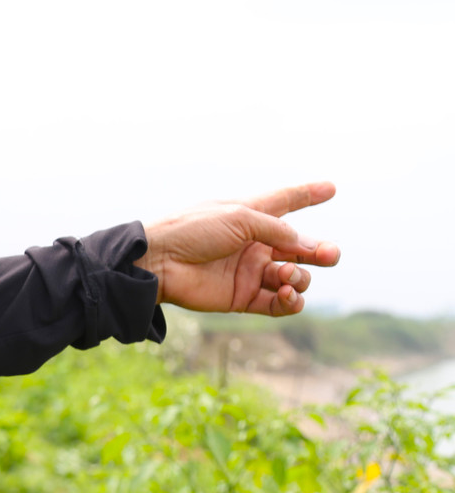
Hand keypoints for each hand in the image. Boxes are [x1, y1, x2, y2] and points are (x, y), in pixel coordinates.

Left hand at [135, 182, 340, 315]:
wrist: (161, 262)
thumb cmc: (194, 230)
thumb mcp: (239, 217)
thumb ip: (277, 229)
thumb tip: (307, 245)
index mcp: (252, 216)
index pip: (286, 202)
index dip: (308, 194)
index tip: (331, 188)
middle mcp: (255, 244)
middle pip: (301, 249)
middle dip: (321, 251)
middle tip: (328, 254)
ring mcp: (251, 272)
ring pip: (295, 277)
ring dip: (299, 277)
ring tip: (284, 274)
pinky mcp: (244, 297)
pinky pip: (280, 304)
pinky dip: (291, 301)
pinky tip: (286, 293)